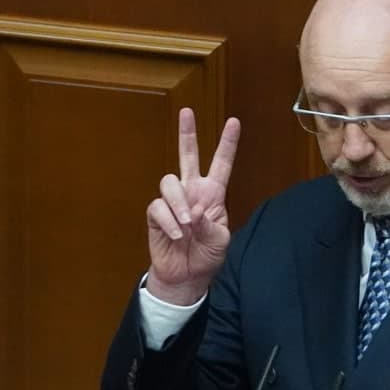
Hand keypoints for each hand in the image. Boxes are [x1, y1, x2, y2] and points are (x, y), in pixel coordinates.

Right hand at [145, 108, 238, 304]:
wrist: (187, 276)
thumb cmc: (207, 256)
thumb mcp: (219, 240)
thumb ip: (210, 224)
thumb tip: (194, 211)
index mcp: (213, 194)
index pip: (221, 164)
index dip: (227, 144)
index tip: (234, 122)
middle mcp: (191, 192)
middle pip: (187, 156)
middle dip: (187, 134)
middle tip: (187, 113)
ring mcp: (172, 202)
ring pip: (169, 182)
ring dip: (179, 203)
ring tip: (187, 224)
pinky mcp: (156, 215)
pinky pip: (158, 209)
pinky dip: (169, 222)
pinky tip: (177, 236)